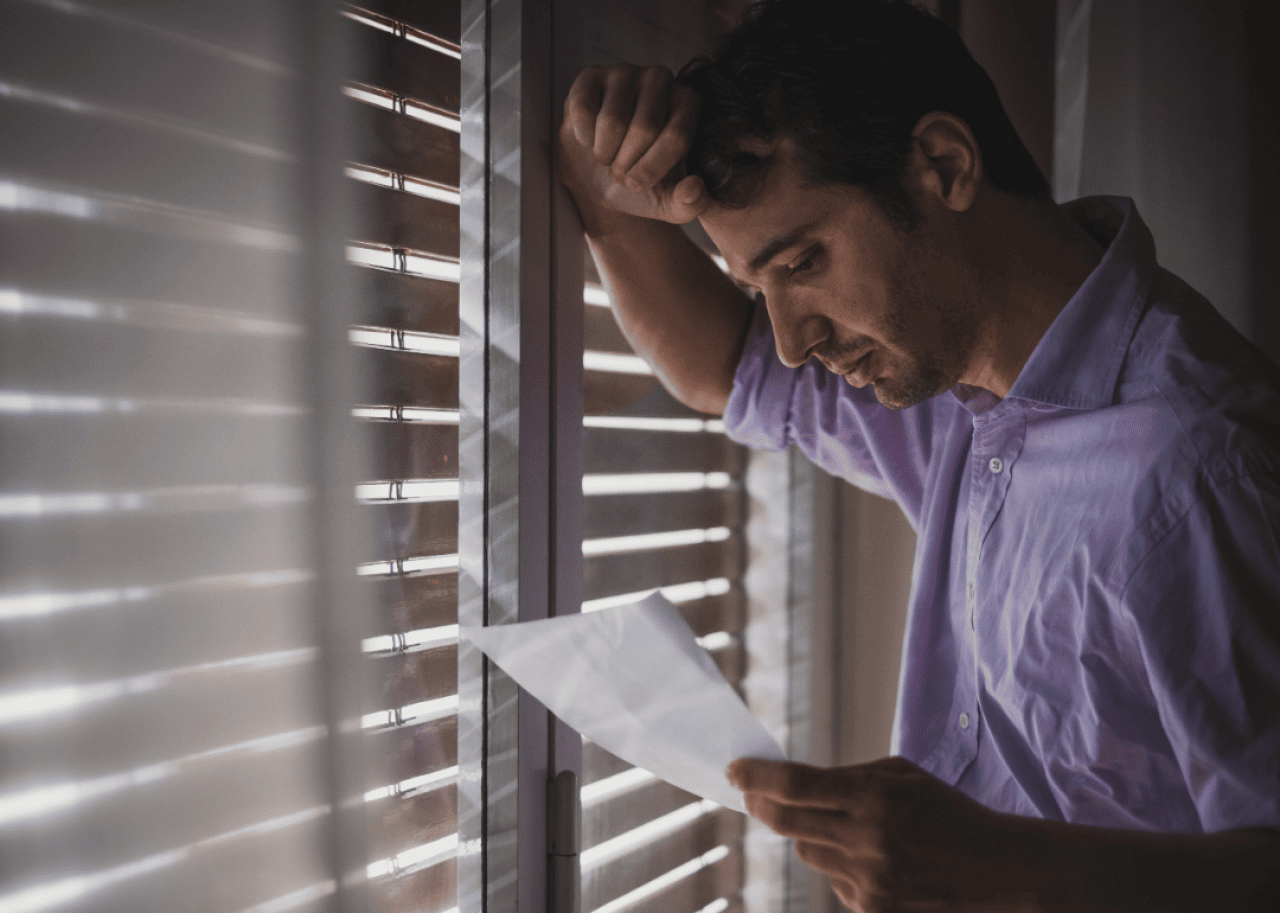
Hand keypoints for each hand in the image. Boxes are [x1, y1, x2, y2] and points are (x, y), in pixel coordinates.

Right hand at [558, 64, 711, 232]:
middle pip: (645, 128)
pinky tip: (589, 140)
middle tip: (620, 172)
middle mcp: (661, 80)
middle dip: (627, 164)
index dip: (652, 169)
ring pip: (612, 121)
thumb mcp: (671, 204)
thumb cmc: (641, 183)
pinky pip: (583, 110)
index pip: (677, 137)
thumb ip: (691, 203)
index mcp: (688, 104)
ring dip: (605, 154)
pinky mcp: (592, 76)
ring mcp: (625, 72)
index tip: (637, 184)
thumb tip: (694, 188)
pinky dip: (584, 137)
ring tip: (607, 157)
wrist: (600, 177)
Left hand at [728, 756, 1039, 911]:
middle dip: (759, 803)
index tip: (734, 769)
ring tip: (844, 824)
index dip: (756, 776)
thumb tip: (788, 785)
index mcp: (875, 797)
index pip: (794, 785)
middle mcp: (867, 840)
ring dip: (807, 832)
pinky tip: (873, 857)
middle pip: (785, 822)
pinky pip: (831, 878)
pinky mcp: (872, 908)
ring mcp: (868, 880)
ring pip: (806, 850)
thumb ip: (846, 779)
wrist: (998, 871)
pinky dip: (838, 862)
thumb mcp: (900, 776)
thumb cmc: (946, 812)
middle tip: (749, 790)